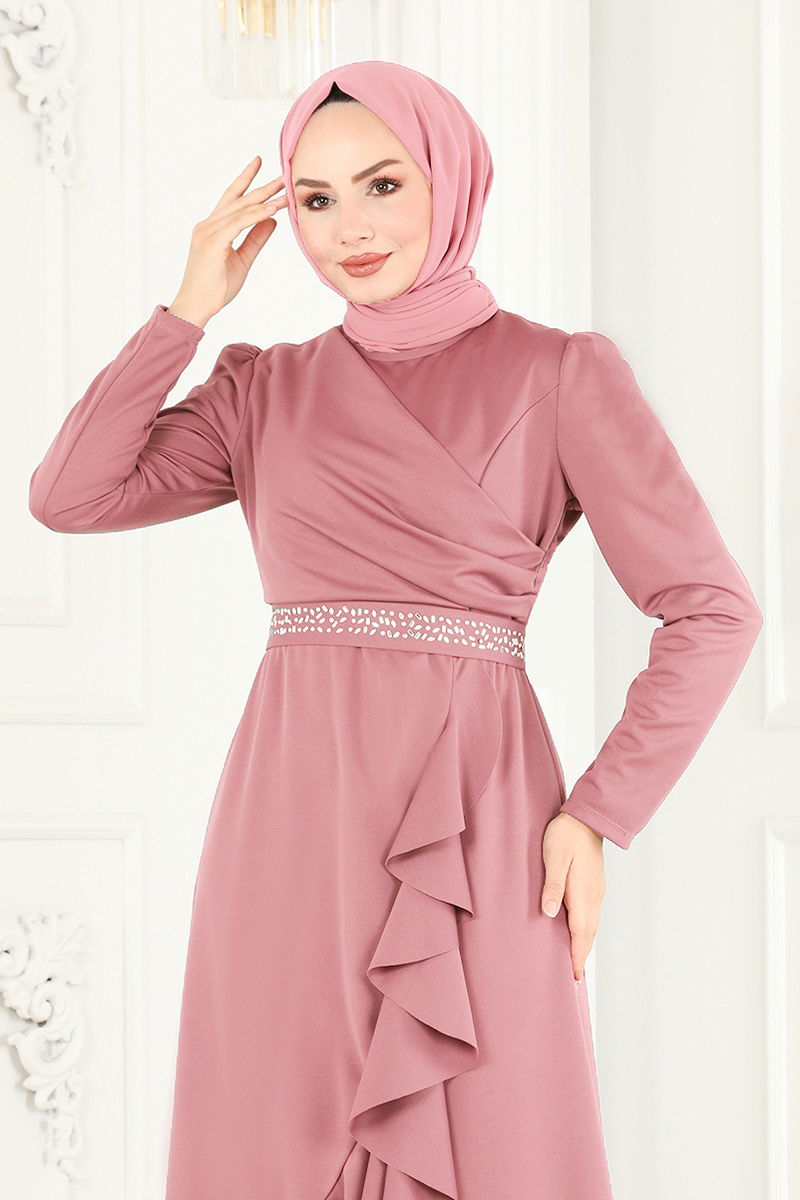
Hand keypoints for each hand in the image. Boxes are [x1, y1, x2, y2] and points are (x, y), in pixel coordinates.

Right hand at [168, 155, 288, 326]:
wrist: (196, 306)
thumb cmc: (215, 288)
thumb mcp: (242, 260)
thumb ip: (255, 239)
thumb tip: (272, 221)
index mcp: (213, 228)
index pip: (231, 199)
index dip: (245, 180)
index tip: (258, 163)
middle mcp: (208, 225)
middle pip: (238, 199)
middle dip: (261, 185)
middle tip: (282, 174)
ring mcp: (208, 232)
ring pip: (240, 209)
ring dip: (264, 198)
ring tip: (284, 190)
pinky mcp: (213, 242)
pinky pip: (238, 223)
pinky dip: (256, 215)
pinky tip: (272, 209)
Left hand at [541, 812, 605, 981]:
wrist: (586, 817)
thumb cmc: (565, 835)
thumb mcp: (554, 859)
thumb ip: (553, 886)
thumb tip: (549, 914)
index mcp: (583, 894)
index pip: (581, 933)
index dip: (577, 956)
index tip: (574, 977)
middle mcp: (593, 896)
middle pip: (589, 934)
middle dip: (581, 955)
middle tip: (573, 977)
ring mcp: (596, 890)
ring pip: (591, 925)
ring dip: (584, 943)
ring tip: (574, 959)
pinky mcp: (594, 884)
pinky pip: (591, 914)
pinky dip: (585, 929)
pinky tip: (577, 930)